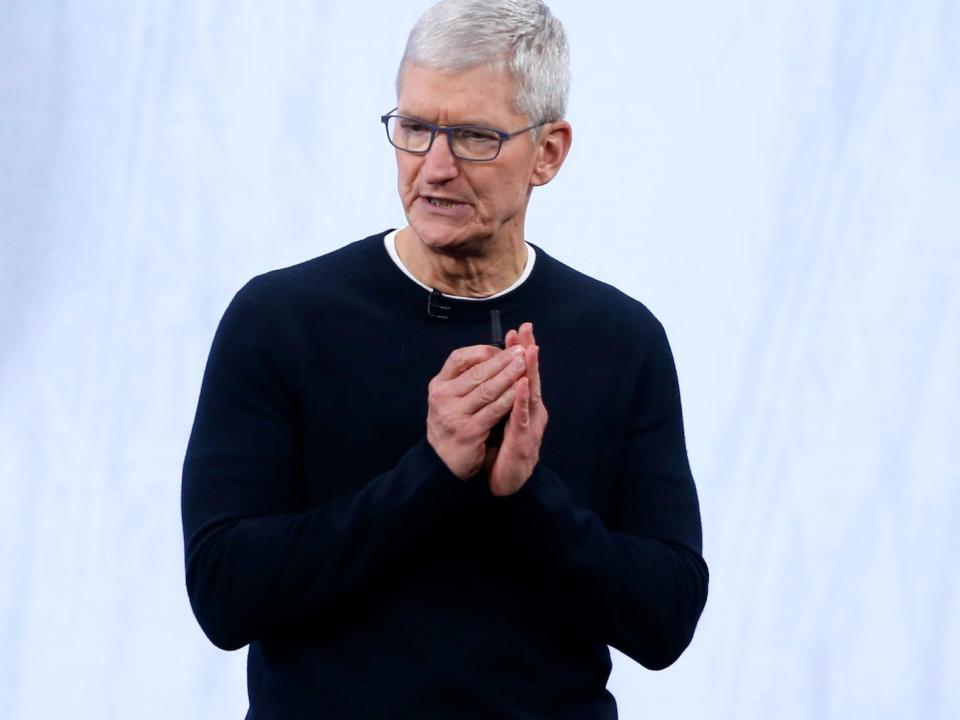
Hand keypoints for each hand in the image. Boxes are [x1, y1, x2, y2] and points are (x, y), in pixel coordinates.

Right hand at [427, 343, 528, 479]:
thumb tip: (493, 354)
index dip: (482, 351)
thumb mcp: (450, 398)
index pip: (458, 358)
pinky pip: (493, 410)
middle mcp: (442, 397)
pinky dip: (509, 398)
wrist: (443, 462)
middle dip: (502, 360)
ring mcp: (454, 415)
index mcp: (438, 385)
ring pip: (487, 390)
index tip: (502, 348)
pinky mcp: (468, 431)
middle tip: (522, 350)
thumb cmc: (453, 424)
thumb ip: (466, 379)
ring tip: (525, 365)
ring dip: (509, 376)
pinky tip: (522, 390)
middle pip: (477, 372)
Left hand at [484, 322, 547, 495]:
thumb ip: (502, 400)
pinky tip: (521, 384)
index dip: (521, 352)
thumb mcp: (502, 421)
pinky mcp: (523, 442)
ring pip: (531, 394)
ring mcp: (530, 427)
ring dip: (531, 370)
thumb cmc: (504, 452)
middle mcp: (531, 413)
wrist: (509, 485)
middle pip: (530, 377)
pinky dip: (522, 400)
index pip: (523, 374)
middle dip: (528, 352)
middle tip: (526, 328)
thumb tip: (496, 377)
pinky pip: (522, 418)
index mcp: (525, 406)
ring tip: (529, 348)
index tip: (516, 331)